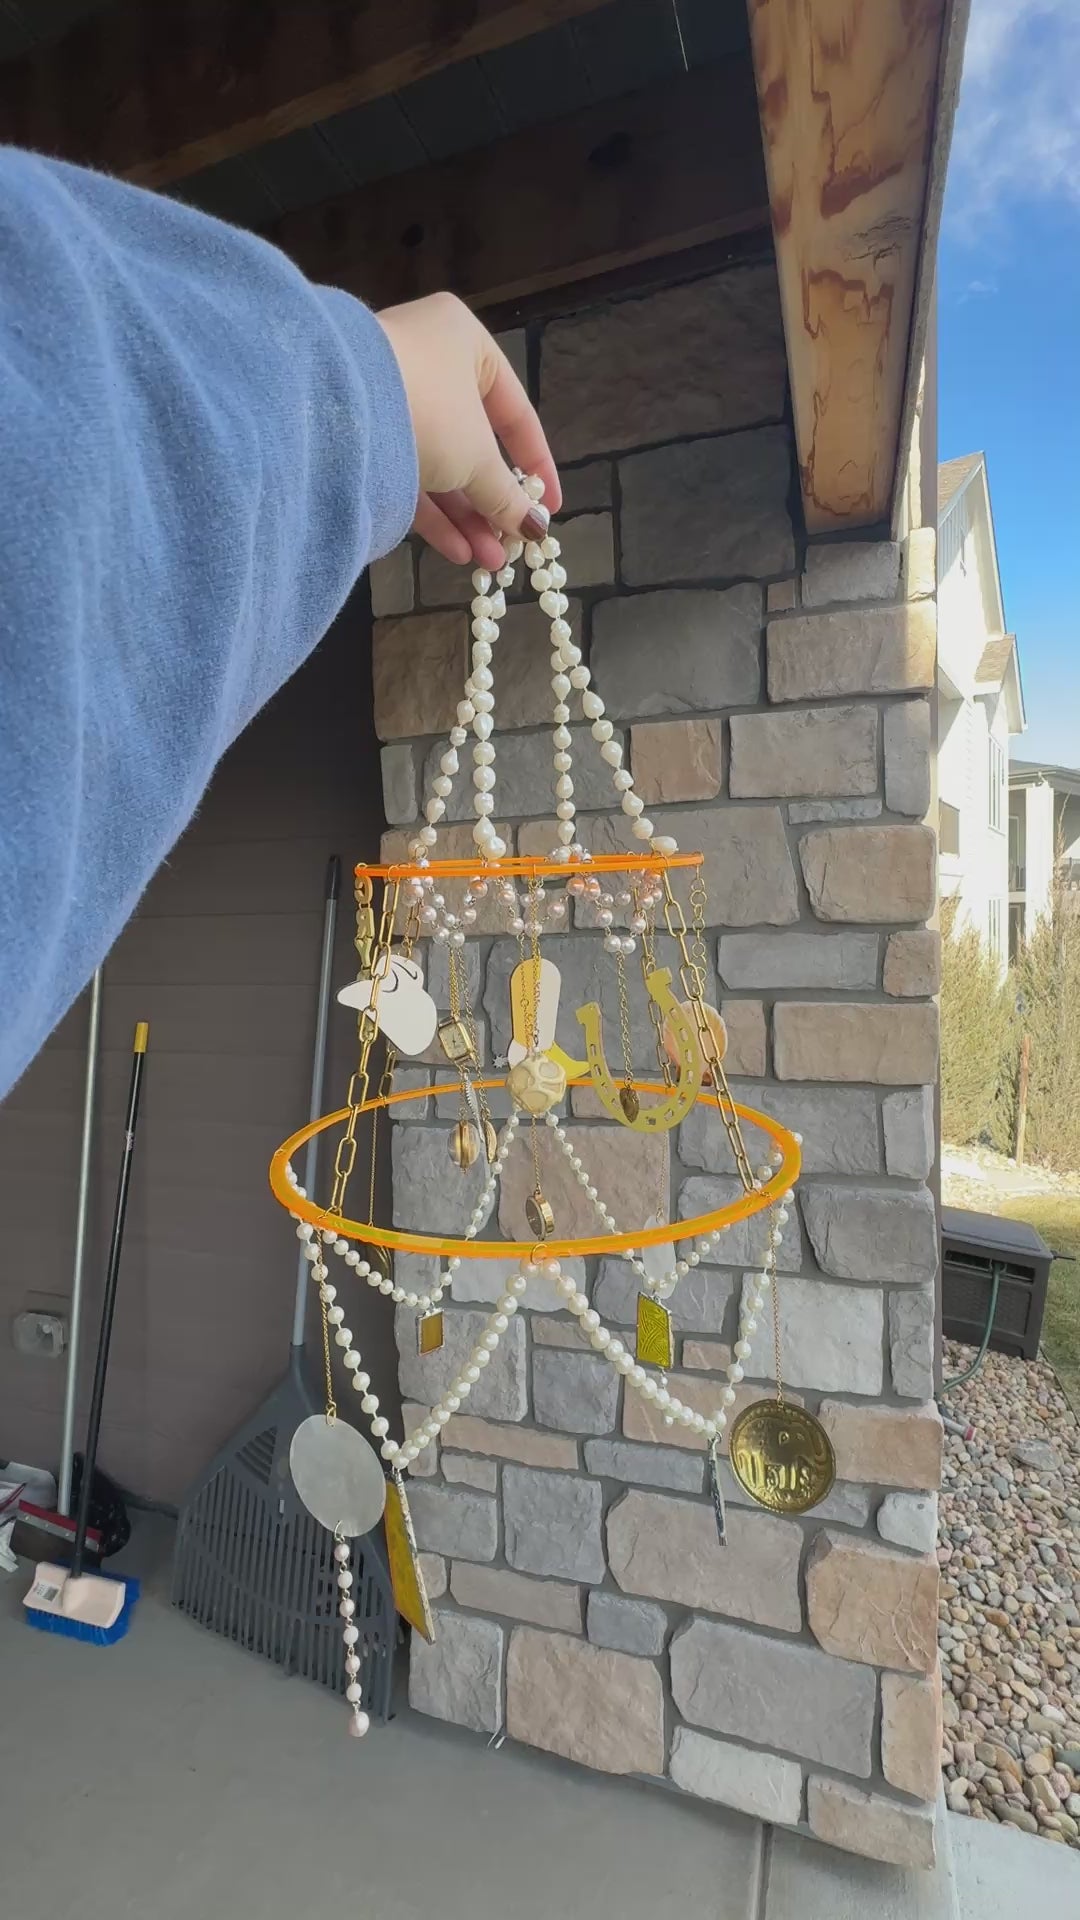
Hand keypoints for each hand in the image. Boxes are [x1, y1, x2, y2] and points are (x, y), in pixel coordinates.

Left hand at [376, 292, 560, 569]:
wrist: (332, 408)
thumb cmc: (428, 410)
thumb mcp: (478, 457)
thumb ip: (508, 495)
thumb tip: (535, 528)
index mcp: (465, 342)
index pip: (515, 410)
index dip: (536, 464)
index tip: (549, 508)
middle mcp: (427, 362)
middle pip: (473, 444)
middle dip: (493, 502)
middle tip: (512, 546)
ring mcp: (389, 398)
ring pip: (439, 465)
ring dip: (467, 517)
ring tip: (489, 562)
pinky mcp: (361, 434)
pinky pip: (406, 476)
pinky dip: (433, 514)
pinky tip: (457, 552)